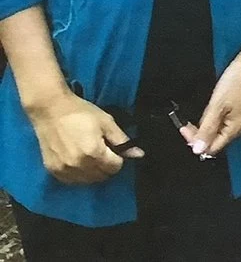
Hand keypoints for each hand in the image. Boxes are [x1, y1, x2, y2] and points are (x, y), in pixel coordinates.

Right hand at [27, 91, 143, 184]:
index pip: (115, 167)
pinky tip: (79, 161)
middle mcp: (79, 165)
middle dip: (107, 165)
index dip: (118, 158)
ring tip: (91, 155)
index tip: (114, 149)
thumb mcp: (107, 122)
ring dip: (94, 172)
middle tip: (103, 151)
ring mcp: (64, 170)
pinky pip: (72, 181)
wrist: (51, 110)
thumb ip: (122, 141)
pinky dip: (79, 174)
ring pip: (87, 181)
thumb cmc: (81, 113)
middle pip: (102, 176)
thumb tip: (139, 154)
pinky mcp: (53, 171)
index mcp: (94, 153)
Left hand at [192, 58, 240, 156]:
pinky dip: (209, 122)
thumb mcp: (217, 107)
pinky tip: (204, 115)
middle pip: (214, 142)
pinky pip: (219, 124)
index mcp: (234, 130)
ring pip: (215, 133)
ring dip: (202, 129)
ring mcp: (236, 121)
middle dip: (198, 136)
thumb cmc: (233, 85)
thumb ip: (207, 129)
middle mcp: (236, 129)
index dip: (196, 143)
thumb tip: (197, 150)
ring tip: (190, 121)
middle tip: (184, 125)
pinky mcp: (234, 114)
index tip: (184, 129)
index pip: (211, 148)